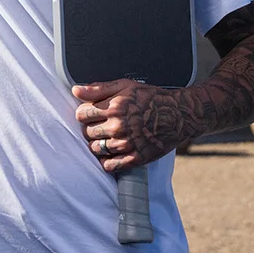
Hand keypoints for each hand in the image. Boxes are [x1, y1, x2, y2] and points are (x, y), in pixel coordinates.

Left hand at [73, 80, 193, 172]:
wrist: (177, 115)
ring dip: (97, 144)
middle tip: (101, 125)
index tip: (92, 113)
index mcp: (113, 108)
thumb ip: (98, 89)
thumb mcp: (125, 86)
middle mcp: (118, 127)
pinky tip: (112, 152)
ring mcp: (126, 144)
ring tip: (107, 137)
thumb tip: (75, 91)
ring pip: (95, 149)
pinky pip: (109, 166)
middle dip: (91, 128)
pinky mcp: (135, 159)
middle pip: (87, 132)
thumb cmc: (150, 98)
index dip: (85, 113)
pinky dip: (106, 161)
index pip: (81, 115)